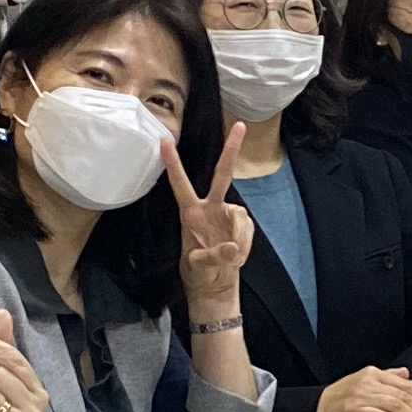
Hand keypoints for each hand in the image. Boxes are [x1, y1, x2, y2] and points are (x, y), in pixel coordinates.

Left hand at [165, 125, 255, 320]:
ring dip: (240, 239)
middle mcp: (210, 208)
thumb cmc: (199, 272)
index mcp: (191, 213)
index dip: (173, 164)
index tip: (164, 141)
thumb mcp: (199, 265)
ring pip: (241, 216)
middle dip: (231, 151)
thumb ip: (214, 255)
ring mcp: (227, 215)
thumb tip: (232, 247)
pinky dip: (244, 245)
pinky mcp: (241, 225)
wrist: (215, 285)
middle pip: (222, 175)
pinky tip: (237, 257)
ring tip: (232, 258)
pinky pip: (247, 230)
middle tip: (240, 126)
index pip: (180, 185)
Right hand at [316, 366, 411, 411]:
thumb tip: (405, 373)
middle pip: (402, 394)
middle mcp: (368, 381)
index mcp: (372, 373)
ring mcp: (360, 395)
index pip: (403, 382)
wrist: (316, 408)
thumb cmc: (340, 397)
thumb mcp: (364, 381)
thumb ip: (386, 376)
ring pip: (394, 404)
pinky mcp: (353, 410)